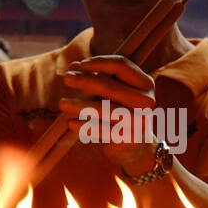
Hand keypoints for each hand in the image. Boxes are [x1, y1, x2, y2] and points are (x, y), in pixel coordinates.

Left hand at [58, 55, 156, 174]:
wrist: (134, 146)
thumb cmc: (119, 111)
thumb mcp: (112, 93)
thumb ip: (95, 78)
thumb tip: (73, 66)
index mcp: (145, 84)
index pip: (121, 65)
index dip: (99, 62)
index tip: (80, 64)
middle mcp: (146, 100)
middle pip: (110, 85)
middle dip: (85, 81)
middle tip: (66, 78)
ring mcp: (139, 120)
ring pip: (103, 109)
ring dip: (79, 105)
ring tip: (62, 103)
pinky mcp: (129, 138)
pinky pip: (102, 130)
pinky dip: (84, 126)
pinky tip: (71, 123)